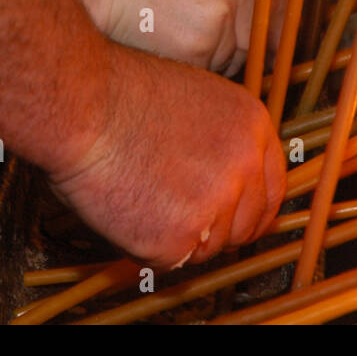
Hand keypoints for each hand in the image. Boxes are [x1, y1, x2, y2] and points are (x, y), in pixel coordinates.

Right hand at [17, 0, 281, 75]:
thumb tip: (247, 29)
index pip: (275, 13)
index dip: (260, 41)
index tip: (252, 58)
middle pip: (252, 46)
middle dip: (223, 56)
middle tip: (176, 42)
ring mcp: (225, 15)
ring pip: (227, 67)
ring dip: (199, 68)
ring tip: (156, 38)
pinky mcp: (203, 46)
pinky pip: (203, 80)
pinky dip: (180, 77)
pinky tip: (151, 51)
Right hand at [50, 42, 285, 267]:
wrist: (84, 106)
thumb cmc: (122, 96)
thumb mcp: (197, 100)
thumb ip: (223, 139)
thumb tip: (228, 174)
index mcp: (252, 127)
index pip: (272, 189)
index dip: (250, 208)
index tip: (234, 218)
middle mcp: (245, 166)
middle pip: (246, 226)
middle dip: (216, 229)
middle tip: (177, 215)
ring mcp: (216, 204)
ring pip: (208, 248)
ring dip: (179, 236)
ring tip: (142, 196)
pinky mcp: (179, 238)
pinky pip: (169, 260)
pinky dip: (146, 246)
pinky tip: (128, 209)